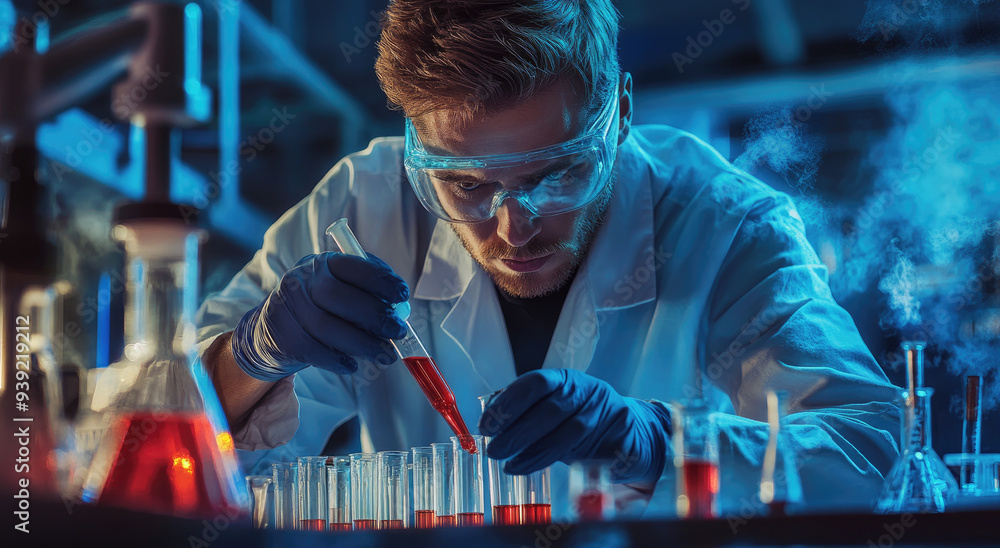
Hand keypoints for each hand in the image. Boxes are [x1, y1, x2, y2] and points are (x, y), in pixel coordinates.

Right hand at [231, 252, 408, 380]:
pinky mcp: (283, 336)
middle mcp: (302, 281)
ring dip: (363, 344)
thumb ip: (368, 294)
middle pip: (339, 297)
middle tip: (400, 331)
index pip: (353, 266)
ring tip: (386, 355)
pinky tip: (353, 366)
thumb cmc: (320, 308)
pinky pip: (313, 351)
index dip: (380, 280)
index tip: (403, 295)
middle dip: (375, 315)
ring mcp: (288, 308)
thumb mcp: (340, 290)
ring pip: (328, 327)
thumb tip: (400, 310)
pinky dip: (337, 360)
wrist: (271, 331)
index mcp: (323, 263)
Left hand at [479, 369, 671, 485]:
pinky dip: (553, 463)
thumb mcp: (555, 407)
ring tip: (509, 464)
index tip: (488, 423)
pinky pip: (584, 454)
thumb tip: (491, 420)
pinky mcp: (618, 440)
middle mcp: (588, 392)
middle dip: (516, 431)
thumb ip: (527, 410)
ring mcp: (606, 415)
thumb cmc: (582, 419)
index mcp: (567, 379)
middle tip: (494, 449)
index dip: (509, 402)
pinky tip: (529, 468)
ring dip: (533, 451)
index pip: (536, 382)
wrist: (632, 432)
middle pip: (550, 409)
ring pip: (567, 433)